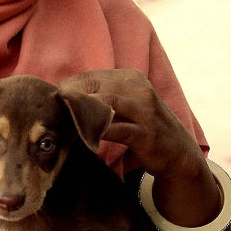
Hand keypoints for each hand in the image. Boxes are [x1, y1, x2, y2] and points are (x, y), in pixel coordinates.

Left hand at [60, 68, 203, 180]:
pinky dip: (96, 133)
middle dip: (70, 101)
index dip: (68, 90)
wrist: (178, 153)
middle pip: (93, 88)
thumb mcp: (127, 105)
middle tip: (52, 116)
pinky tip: (85, 141)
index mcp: (131, 78)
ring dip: (80, 114)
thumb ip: (102, 98)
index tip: (52, 104)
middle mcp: (139, 89)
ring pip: (103, 104)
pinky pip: (115, 129)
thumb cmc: (144, 128)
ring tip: (63, 126)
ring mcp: (144, 110)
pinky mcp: (146, 133)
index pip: (90, 78)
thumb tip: (63, 97)